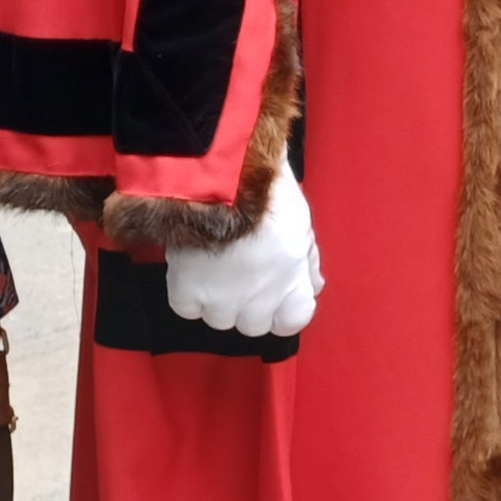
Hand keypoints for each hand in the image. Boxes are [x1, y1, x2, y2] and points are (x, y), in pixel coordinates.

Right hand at [164, 161, 324, 337]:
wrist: (221, 175)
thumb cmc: (267, 190)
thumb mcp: (301, 220)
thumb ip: (307, 260)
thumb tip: (314, 286)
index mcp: (291, 280)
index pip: (293, 321)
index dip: (284, 309)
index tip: (277, 295)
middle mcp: (259, 297)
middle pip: (254, 325)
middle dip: (250, 304)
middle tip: (242, 273)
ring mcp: (221, 297)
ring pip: (220, 319)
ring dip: (218, 299)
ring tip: (216, 266)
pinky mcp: (186, 289)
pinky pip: (187, 308)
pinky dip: (189, 294)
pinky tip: (194, 270)